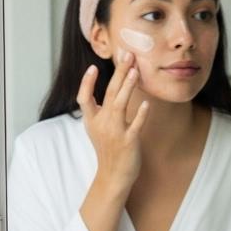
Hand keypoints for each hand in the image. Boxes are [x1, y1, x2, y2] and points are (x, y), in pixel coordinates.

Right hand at [77, 48, 150, 197]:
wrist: (113, 176)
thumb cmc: (108, 149)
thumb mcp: (97, 129)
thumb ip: (100, 109)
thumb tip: (111, 87)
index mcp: (92, 120)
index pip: (83, 98)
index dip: (86, 83)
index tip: (93, 67)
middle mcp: (102, 124)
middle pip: (109, 93)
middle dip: (118, 72)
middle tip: (127, 54)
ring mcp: (115, 132)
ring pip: (120, 105)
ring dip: (128, 86)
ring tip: (135, 70)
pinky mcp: (129, 141)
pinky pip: (136, 125)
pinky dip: (141, 114)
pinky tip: (147, 103)